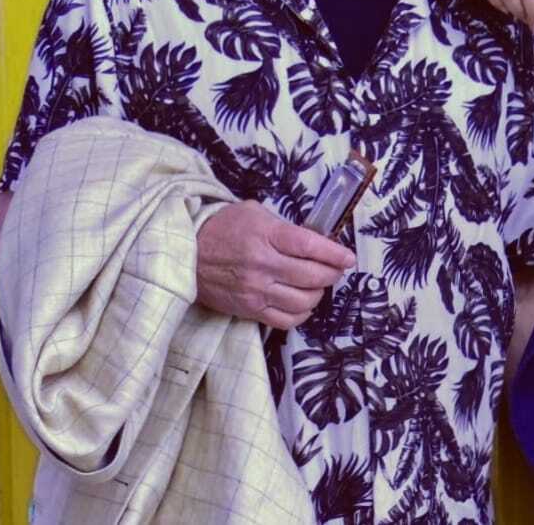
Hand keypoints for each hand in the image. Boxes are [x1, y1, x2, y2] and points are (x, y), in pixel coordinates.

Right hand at [195, 200, 355, 329]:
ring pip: (303, 301)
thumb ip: (284, 228)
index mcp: (266, 236)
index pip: (311, 247)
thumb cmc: (222, 227)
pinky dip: (301, 314)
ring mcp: (256, 291)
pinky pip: (285, 321)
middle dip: (332, 274)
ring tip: (318, 285)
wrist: (185, 251)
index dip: (335, 254)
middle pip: (312, 276)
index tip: (348, 257)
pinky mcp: (248, 310)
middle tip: (336, 269)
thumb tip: (314, 241)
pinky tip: (303, 304)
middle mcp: (263, 265)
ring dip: (318, 294)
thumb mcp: (255, 213)